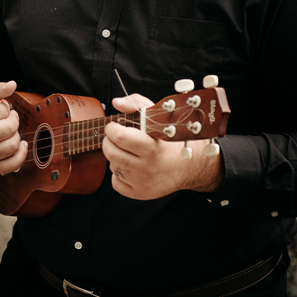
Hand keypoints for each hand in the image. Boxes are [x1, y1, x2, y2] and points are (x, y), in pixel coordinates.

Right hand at [0, 81, 27, 174]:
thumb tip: (12, 84)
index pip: (2, 111)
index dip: (5, 108)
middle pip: (9, 128)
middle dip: (13, 120)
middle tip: (7, 118)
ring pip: (13, 144)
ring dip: (15, 135)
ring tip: (7, 131)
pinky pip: (13, 163)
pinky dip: (21, 154)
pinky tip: (19, 145)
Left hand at [103, 95, 222, 199]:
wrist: (187, 167)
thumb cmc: (170, 141)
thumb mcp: (158, 117)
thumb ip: (136, 104)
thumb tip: (116, 103)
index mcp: (151, 148)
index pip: (119, 137)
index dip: (112, 129)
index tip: (114, 126)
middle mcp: (146, 168)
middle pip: (111, 152)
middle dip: (109, 142)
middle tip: (116, 138)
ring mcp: (142, 182)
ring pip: (112, 166)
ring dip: (116, 157)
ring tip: (131, 153)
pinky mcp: (139, 193)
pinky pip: (115, 182)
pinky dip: (119, 174)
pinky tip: (132, 168)